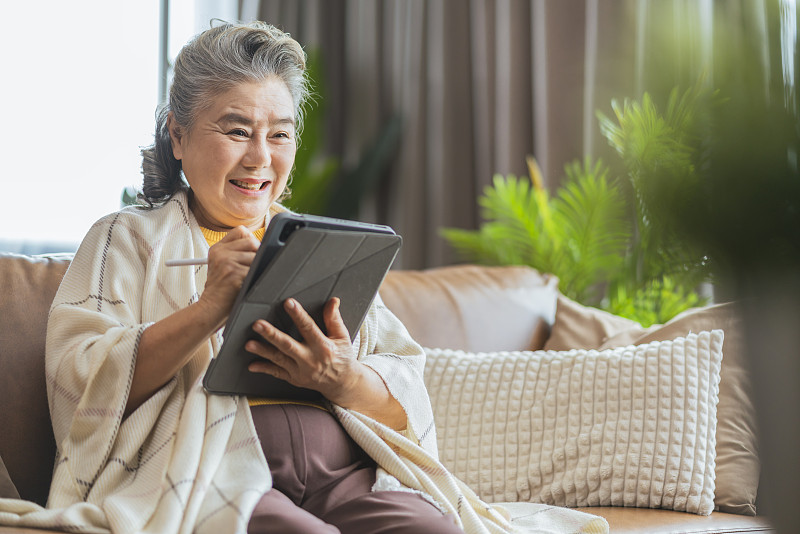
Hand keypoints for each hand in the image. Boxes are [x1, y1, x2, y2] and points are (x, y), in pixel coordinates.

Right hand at [197, 226, 259, 328]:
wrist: (211, 307)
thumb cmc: (221, 289)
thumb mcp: (221, 265)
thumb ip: (235, 252)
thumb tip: (259, 243)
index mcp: (218, 248)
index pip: (241, 231)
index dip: (251, 239)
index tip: (252, 251)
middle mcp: (220, 252)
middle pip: (252, 241)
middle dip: (258, 253)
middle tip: (254, 266)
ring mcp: (226, 262)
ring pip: (256, 256)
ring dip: (258, 267)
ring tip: (249, 278)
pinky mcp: (234, 273)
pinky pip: (256, 270)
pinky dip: (257, 278)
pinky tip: (249, 284)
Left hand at [246, 297, 366, 402]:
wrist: (341, 383)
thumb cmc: (341, 357)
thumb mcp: (342, 337)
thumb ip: (334, 319)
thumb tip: (332, 301)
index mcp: (323, 347)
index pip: (309, 328)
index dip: (298, 315)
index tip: (288, 303)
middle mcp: (310, 360)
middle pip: (288, 345)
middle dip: (272, 334)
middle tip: (258, 324)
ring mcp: (300, 371)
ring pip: (279, 359)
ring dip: (263, 351)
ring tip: (249, 344)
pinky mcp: (294, 378)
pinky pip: (276, 373)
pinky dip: (264, 369)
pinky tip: (252, 364)